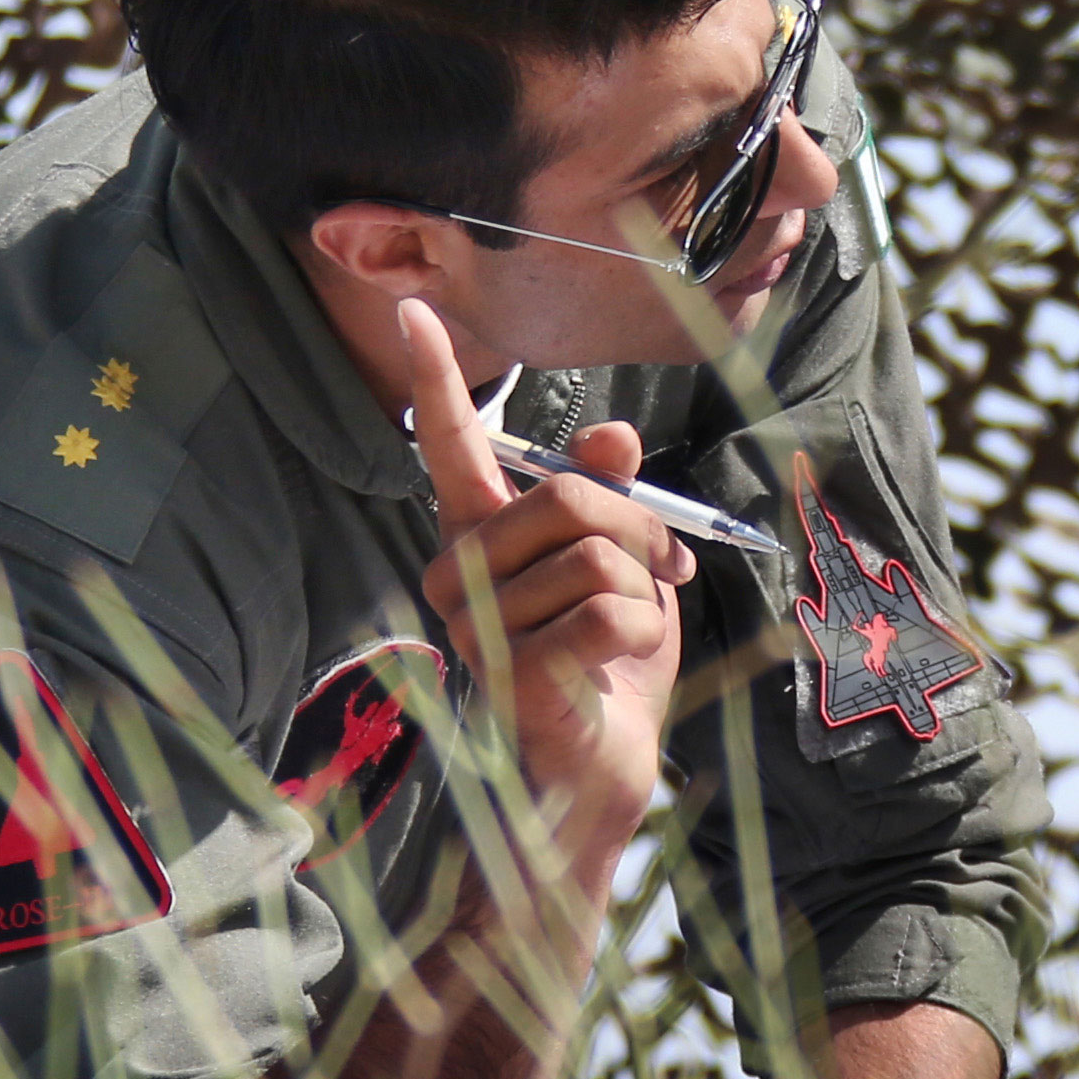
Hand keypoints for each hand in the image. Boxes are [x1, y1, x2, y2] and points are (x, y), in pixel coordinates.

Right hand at [402, 299, 689, 838]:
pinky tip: (617, 664)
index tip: (412, 308)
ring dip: (647, 588)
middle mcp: (461, 573)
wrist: (600, 769)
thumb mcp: (624, 566)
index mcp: (482, 535)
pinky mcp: (512, 672)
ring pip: (598, 555)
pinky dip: (645, 632)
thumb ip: (612, 500)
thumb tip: (614, 435)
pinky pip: (611, 611)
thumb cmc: (607, 664)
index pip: (449, 445)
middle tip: (665, 568)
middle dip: (643, 528)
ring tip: (629, 627)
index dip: (435, 377)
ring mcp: (479, 626)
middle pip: (568, 496)